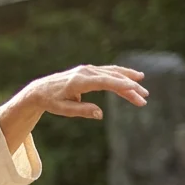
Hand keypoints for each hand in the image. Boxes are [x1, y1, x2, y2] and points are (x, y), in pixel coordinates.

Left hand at [16, 64, 149, 118]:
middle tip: (144, 98)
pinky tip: (133, 78)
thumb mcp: (63, 110)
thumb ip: (81, 111)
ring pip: (113, 73)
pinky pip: (108, 72)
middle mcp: (85, 72)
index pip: (104, 82)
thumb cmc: (51, 101)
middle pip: (113, 77)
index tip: (135, 89)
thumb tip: (100, 114)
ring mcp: (87, 69)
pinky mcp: (88, 70)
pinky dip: (121, 74)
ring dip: (129, 80)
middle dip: (130, 87)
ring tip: (142, 88)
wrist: (40, 90)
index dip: (120, 85)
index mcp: (79, 81)